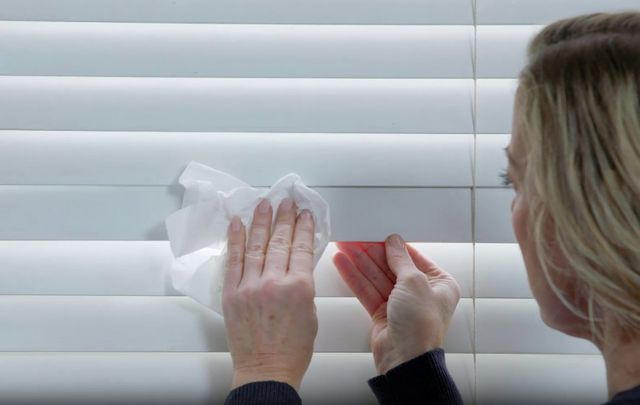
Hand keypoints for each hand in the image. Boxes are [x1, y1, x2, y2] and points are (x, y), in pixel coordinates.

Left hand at [222, 198, 317, 390]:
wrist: (266, 370)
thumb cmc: (292, 349)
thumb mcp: (310, 312)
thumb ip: (303, 284)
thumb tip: (296, 263)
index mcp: (300, 287)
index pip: (302, 247)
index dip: (304, 227)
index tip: (305, 213)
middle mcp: (275, 282)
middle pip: (281, 241)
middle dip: (285, 218)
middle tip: (287, 201)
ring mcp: (250, 286)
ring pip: (257, 245)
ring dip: (261, 221)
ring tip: (264, 204)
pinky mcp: (232, 293)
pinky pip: (233, 260)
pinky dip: (235, 239)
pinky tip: (237, 223)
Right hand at [333, 234, 460, 374]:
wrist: (406, 360)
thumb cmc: (421, 324)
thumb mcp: (414, 281)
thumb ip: (400, 259)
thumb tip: (394, 242)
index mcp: (438, 284)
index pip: (412, 258)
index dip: (393, 246)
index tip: (377, 234)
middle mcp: (420, 293)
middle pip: (391, 266)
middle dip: (371, 253)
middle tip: (354, 238)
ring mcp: (399, 304)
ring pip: (376, 277)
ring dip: (359, 262)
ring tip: (343, 246)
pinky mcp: (382, 313)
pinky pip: (367, 290)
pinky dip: (354, 277)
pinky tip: (342, 263)